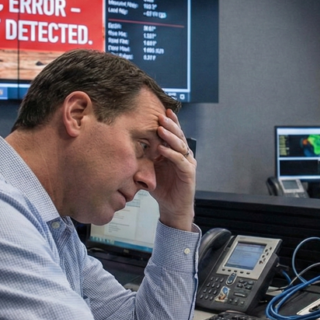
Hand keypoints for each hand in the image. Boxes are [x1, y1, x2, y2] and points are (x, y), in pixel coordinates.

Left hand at [151, 109, 195, 230]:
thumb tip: (129, 146)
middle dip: (170, 125)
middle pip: (178, 136)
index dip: (170, 122)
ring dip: (170, 136)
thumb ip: (145, 158)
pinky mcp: (189, 173)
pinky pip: (180, 161)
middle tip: (161, 115)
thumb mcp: (151, 170)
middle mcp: (183, 155)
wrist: (172, 208)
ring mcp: (187, 163)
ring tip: (161, 128)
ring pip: (180, 145)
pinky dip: (171, 154)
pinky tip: (163, 149)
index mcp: (175, 152)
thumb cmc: (162, 189)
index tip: (161, 111)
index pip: (173, 134)